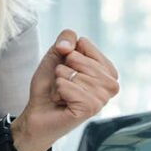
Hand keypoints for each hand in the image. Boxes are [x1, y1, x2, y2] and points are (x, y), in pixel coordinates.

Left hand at [11, 29, 119, 150]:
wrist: (38, 112)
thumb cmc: (50, 84)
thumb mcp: (56, 54)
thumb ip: (66, 39)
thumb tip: (68, 48)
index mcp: (107, 69)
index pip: (84, 43)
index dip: (67, 54)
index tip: (67, 69)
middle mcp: (111, 84)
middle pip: (77, 57)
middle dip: (62, 69)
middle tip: (63, 84)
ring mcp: (103, 98)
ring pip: (73, 73)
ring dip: (60, 82)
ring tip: (63, 94)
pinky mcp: (91, 108)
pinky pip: (68, 87)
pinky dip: (58, 91)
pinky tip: (62, 102)